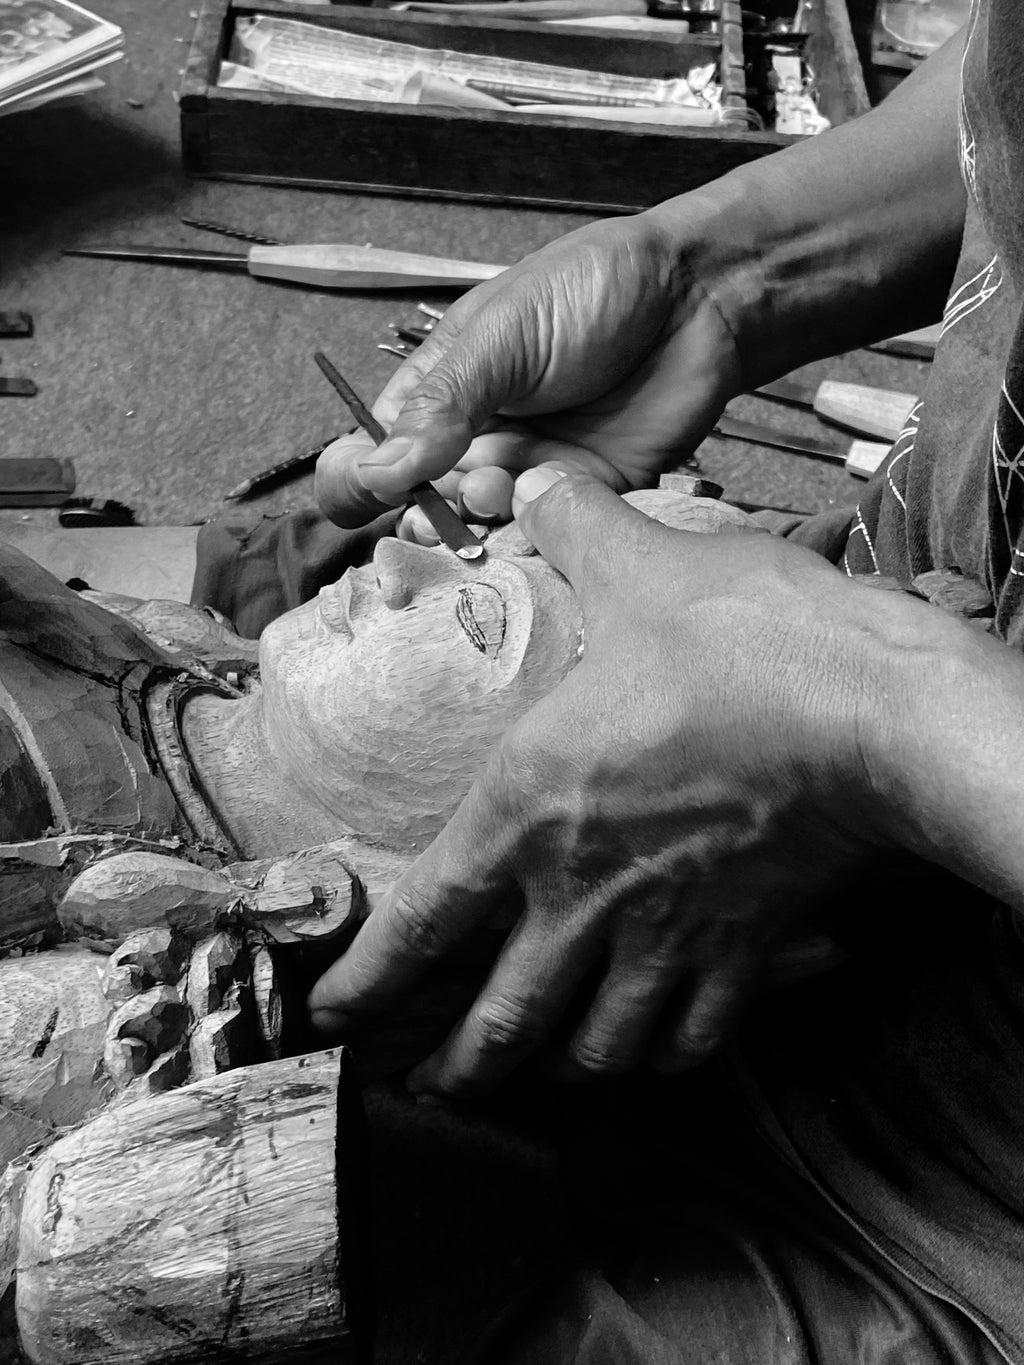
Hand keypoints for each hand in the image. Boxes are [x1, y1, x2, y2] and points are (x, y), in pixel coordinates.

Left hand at [310, 472, 913, 1094]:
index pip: (422, 921)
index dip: (369, 980)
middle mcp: (582, 894)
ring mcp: (666, 938)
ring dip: (563, 1065)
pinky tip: (663, 1039)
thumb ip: (576, 529)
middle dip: (460, 1066)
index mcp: (529, 809)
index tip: (335, 1014)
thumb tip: (539, 483)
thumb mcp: (642, 569)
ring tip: (549, 1063)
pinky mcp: (743, 955)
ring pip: (597, 1048)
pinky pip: (693, 1037)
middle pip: (503, 1022)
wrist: (873, 716)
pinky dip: (669, 1051)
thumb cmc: (747, 645)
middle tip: (436, 1084)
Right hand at [315, 208, 742, 541]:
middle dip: (430, 518)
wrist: (697, 299)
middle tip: (450, 499)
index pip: (374, 458)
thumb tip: (375, 471)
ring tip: (499, 489)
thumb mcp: (500, 337)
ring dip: (482, 530)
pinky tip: (539, 527)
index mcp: (438, 399)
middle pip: (426, 512)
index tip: (376, 493)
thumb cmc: (590, 292)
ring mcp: (530, 479)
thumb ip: (441, 405)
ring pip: (484, 537)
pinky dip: (538, 549)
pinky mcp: (586, 505)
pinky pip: (549, 547)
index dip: (362, 486)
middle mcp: (476, 447)